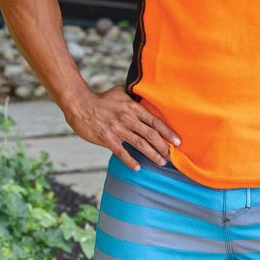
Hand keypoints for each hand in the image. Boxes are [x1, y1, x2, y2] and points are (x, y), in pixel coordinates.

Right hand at [64, 86, 180, 171]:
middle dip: (163, 147)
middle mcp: (128, 119)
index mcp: (133, 108)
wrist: (81, 105)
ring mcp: (118, 130)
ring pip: (140, 145)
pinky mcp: (107, 139)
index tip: (178, 141)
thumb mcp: (120, 92)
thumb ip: (133, 95)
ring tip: (161, 162)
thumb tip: (144, 94)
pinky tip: (137, 168)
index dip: (168, 132)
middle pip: (151, 135)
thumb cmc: (101, 98)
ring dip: (152, 155)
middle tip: (171, 156)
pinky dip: (130, 161)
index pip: (155, 121)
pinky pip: (121, 152)